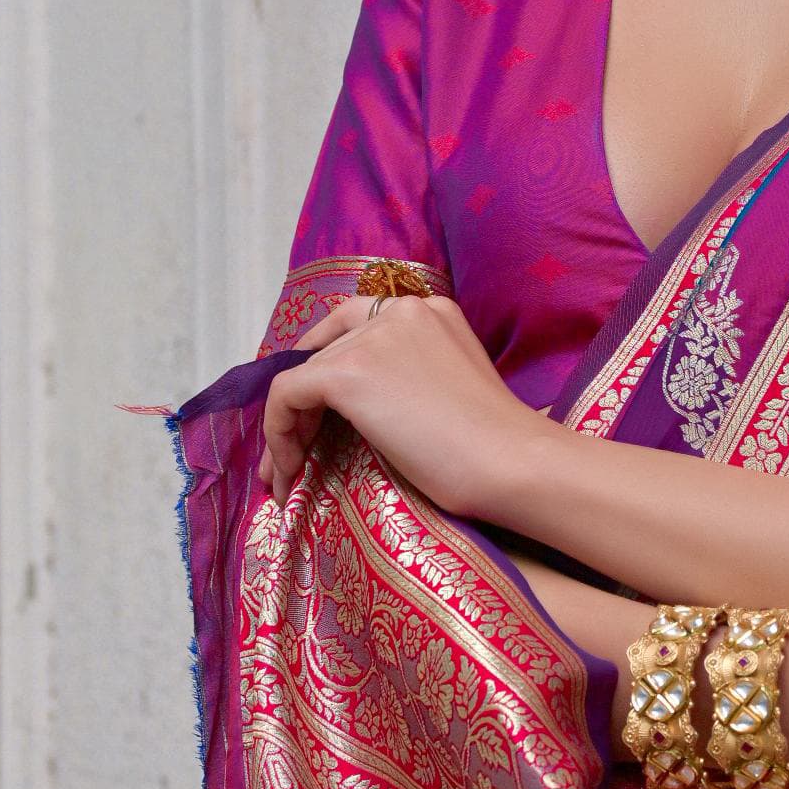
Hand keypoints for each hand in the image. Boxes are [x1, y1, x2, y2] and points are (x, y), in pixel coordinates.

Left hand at [262, 292, 547, 514]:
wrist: (510, 461)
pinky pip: (285, 396)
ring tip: (288, 477)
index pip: (356, 328)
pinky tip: (289, 473)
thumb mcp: (451, 388)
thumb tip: (360, 408)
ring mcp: (371, 338)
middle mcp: (399, 311)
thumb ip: (411, 376)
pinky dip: (277, 434)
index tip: (316, 417)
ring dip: (288, 429)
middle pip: (325, 353)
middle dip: (303, 408)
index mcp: (431, 311)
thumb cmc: (496, 446)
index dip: (326, 369)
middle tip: (296, 456)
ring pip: (301, 378)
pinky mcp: (347, 373)